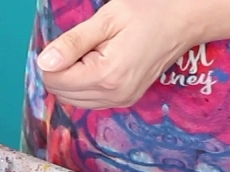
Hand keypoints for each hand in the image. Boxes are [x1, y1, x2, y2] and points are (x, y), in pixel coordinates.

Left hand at [36, 0, 229, 109]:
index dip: (52, 59)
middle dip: (62, 69)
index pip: (54, 80)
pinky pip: (89, 100)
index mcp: (106, 76)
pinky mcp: (125, 101)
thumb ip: (72, 43)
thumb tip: (44, 63)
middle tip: (85, 45)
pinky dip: (84, 84)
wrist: (185, 20)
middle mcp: (113, 96)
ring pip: (72, 99)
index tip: (70, 41)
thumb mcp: (107, 19)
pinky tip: (100, 63)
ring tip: (95, 52)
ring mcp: (121, 101)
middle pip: (61, 93)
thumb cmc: (149, 12)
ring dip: (72, 78)